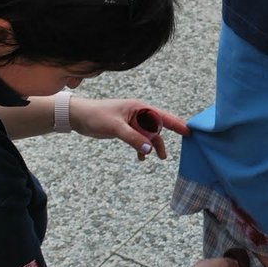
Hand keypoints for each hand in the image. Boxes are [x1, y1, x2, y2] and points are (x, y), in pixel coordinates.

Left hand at [69, 96, 189, 159]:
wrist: (78, 116)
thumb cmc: (95, 116)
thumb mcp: (115, 127)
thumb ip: (133, 138)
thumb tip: (149, 150)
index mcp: (138, 108)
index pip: (162, 116)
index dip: (176, 124)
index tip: (189, 131)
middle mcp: (138, 113)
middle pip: (157, 127)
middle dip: (164, 139)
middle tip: (169, 152)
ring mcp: (132, 122)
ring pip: (149, 135)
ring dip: (153, 145)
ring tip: (160, 158)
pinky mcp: (126, 129)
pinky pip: (139, 139)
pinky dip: (141, 148)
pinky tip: (141, 157)